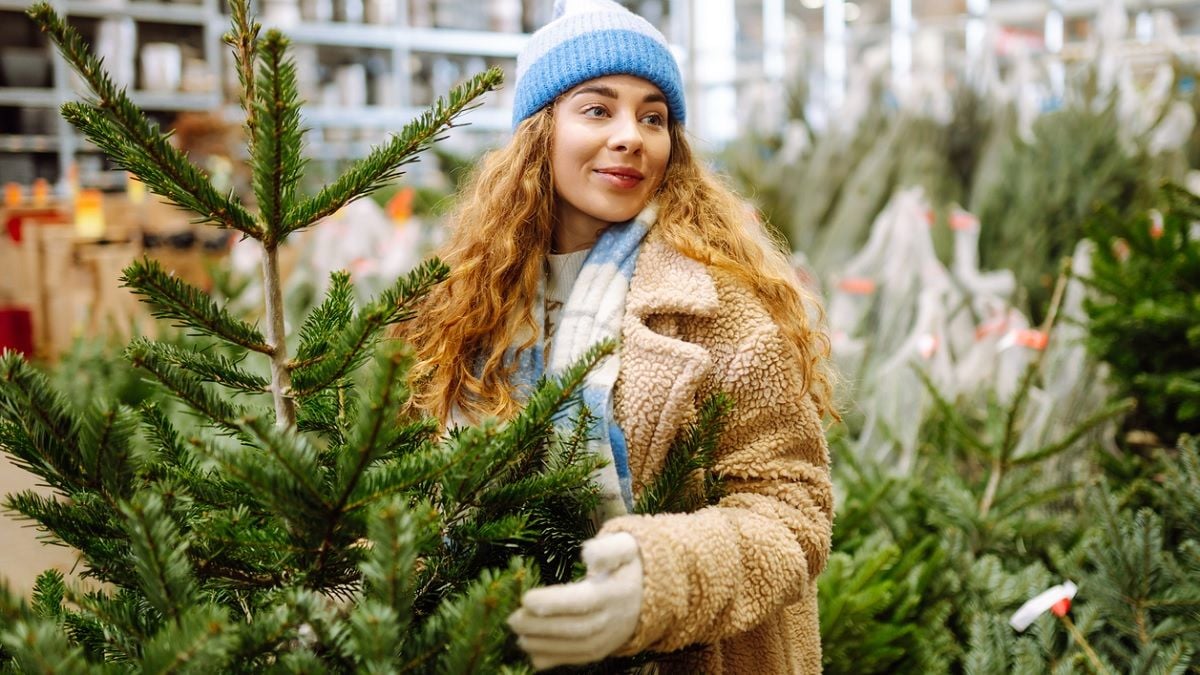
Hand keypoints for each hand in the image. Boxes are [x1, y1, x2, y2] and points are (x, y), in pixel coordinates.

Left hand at [507, 532, 642, 669]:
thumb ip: (607, 548)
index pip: (582, 601)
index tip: (526, 599)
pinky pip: (576, 659)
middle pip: (574, 628)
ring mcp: (609, 638)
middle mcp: (613, 620)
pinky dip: (552, 659)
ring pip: (574, 647)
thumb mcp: (625, 546)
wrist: (652, 593)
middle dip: (540, 626)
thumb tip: (587, 554)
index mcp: (616, 593)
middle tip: (513, 619)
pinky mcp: (602, 649)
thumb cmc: (628, 564)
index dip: (553, 602)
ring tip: (518, 635)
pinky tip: (531, 651)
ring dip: (543, 644)